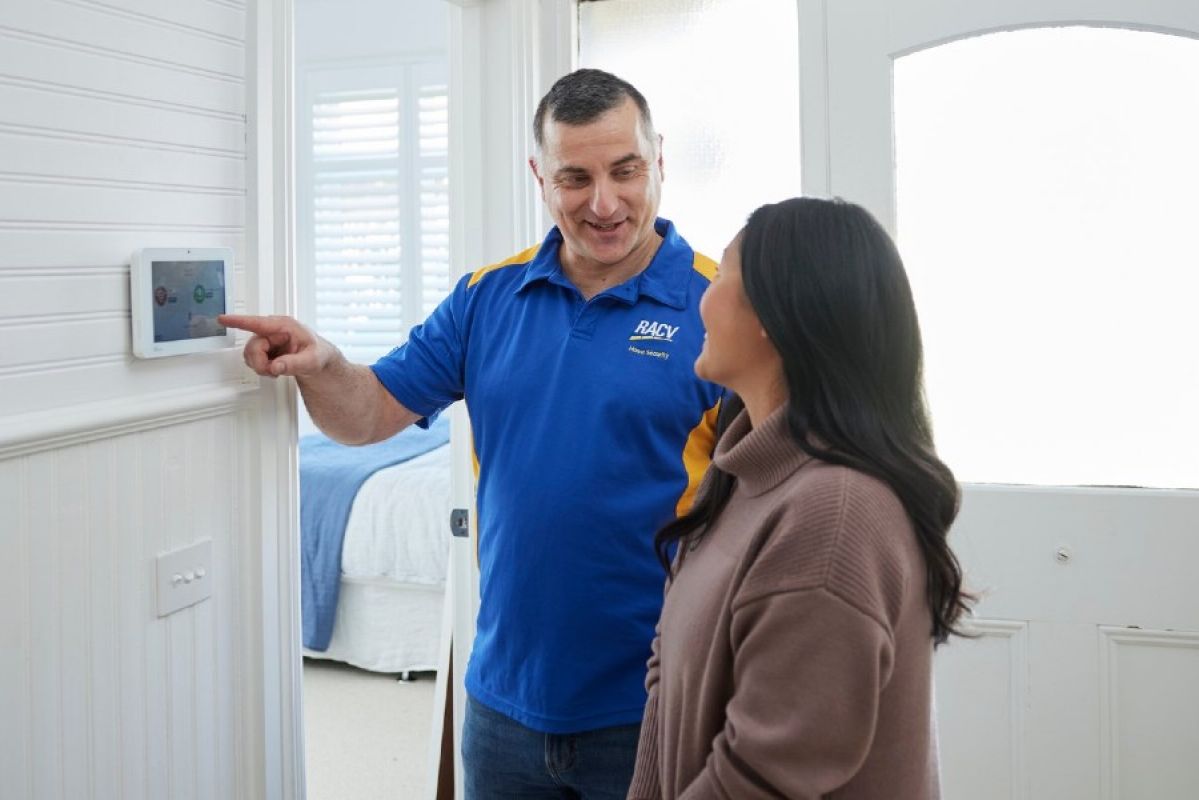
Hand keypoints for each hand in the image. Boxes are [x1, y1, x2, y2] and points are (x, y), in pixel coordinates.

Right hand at [218, 314, 333, 377]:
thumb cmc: (318, 354)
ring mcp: (268, 341)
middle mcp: (273, 331)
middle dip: (260, 363)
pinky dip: (262, 369)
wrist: (319, 361)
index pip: (257, 323)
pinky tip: (275, 369)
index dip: (238, 321)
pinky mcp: (265, 349)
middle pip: (253, 347)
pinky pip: (253, 360)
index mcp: (284, 326)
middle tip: (273, 371)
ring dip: (262, 367)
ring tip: (278, 369)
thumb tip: (276, 366)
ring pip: (251, 355)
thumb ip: (294, 364)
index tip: (222, 319)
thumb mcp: (311, 360)